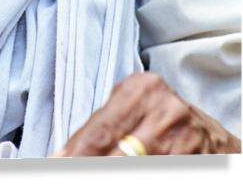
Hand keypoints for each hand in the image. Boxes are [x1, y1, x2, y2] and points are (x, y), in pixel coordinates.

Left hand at [51, 72, 240, 155]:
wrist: (206, 131)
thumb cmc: (157, 117)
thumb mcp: (129, 109)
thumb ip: (98, 129)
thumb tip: (60, 156)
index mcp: (140, 87)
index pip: (100, 129)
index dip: (76, 154)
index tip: (57, 165)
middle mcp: (163, 108)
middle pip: (115, 152)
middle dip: (89, 166)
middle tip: (70, 170)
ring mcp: (182, 136)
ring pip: (134, 165)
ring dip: (108, 171)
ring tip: (91, 171)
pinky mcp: (193, 158)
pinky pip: (157, 169)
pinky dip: (139, 175)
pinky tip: (128, 173)